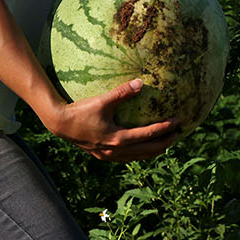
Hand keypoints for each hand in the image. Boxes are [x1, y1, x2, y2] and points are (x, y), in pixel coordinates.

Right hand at [42, 78, 179, 161]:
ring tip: (167, 141)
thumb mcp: (102, 101)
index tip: (177, 121)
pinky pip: (129, 157)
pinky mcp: (105, 156)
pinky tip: (144, 146)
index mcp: (118, 139)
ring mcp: (110, 156)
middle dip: (165, 142)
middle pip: (148, 150)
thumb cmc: (80, 111)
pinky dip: (141, 152)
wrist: (60, 124)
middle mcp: (116, 151)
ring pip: (139, 156)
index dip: (164, 128)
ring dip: (154, 149)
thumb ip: (122, 92)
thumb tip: (140, 82)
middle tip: (179, 133)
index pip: (148, 135)